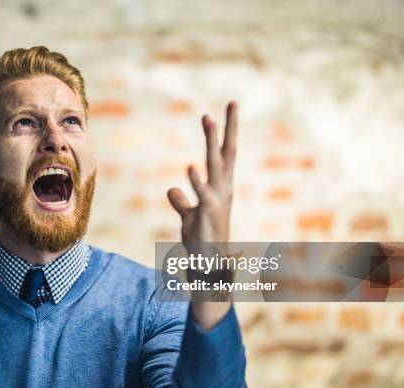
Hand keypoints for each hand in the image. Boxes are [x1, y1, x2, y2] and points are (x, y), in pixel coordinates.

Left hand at [166, 102, 237, 328]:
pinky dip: (196, 181)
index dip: (225, 133)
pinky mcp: (208, 215)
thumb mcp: (189, 217)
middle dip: (227, 128)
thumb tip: (172, 190)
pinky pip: (202, 194)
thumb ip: (181, 202)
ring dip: (211, 142)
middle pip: (225, 154)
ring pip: (215, 166)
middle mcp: (222, 190)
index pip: (224, 156)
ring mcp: (217, 201)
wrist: (208, 268)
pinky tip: (190, 166)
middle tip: (231, 103)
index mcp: (220, 188)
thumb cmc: (201, 241)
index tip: (226, 110)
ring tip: (208, 119)